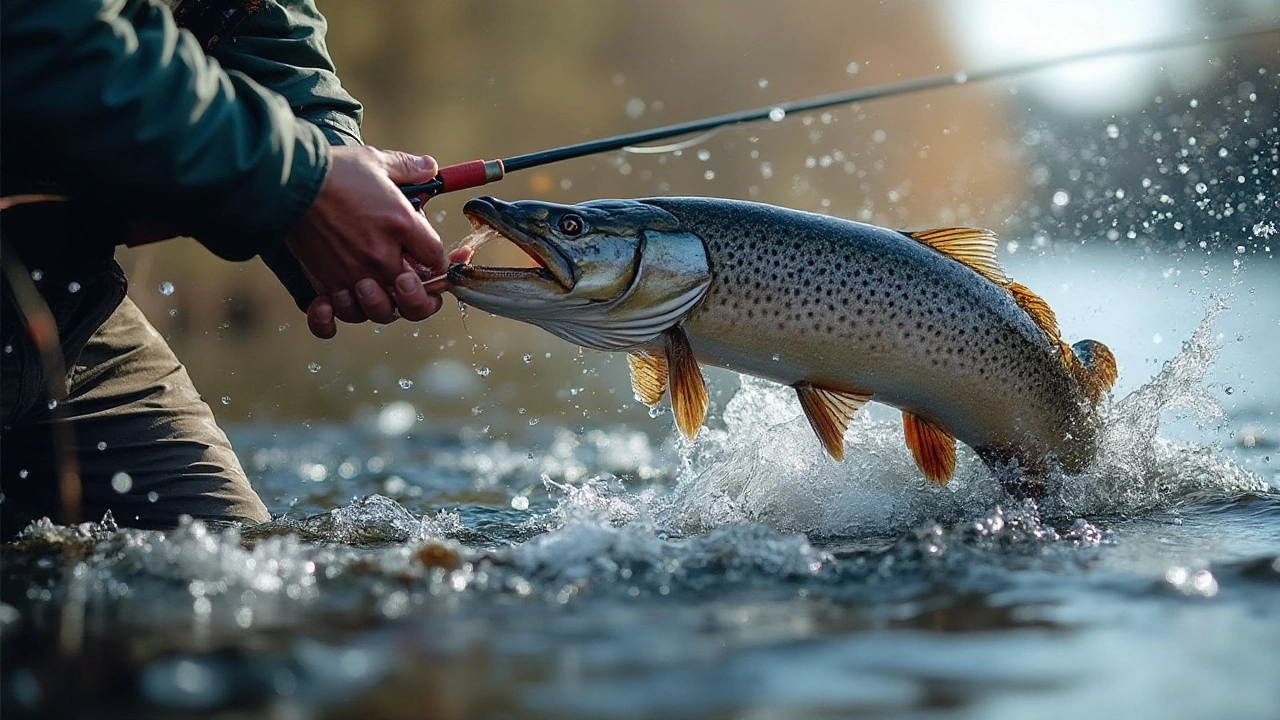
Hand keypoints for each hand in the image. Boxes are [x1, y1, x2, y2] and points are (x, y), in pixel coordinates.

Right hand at [287, 145, 446, 337]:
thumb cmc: (334, 169)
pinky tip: (334, 310)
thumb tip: (428, 166)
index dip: (439, 262)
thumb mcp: (377, 161)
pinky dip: (333, 319)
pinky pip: (334, 314)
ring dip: (385, 307)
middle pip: (416, 299)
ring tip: (377, 289)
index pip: (437, 260)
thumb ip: (407, 167)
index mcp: (402, 225)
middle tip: (412, 285)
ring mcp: (352, 272)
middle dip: (421, 297)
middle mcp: (380, 256)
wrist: (288, 177)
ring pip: (380, 313)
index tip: (429, 257)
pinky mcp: (324, 279)